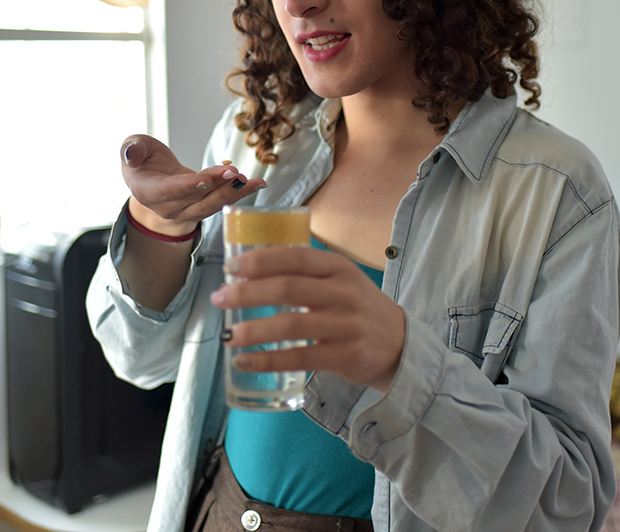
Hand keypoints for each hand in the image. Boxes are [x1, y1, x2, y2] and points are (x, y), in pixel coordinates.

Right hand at [120, 134, 265, 235]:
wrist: (151, 179)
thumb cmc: (142, 160)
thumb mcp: (133, 149)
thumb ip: (132, 150)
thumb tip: (130, 153)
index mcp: (148, 193)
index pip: (171, 191)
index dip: (190, 185)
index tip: (208, 178)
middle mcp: (168, 208)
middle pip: (196, 199)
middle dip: (218, 187)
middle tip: (236, 174)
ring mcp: (185, 212)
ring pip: (212, 205)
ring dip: (234, 193)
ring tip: (253, 181)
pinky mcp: (201, 208)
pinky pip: (221, 202)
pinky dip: (240, 194)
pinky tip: (257, 184)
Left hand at [211, 246, 405, 393]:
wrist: (399, 343)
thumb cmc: (356, 308)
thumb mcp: (339, 280)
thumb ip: (304, 272)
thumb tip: (248, 269)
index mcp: (338, 267)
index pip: (294, 257)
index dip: (259, 261)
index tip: (231, 268)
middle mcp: (344, 292)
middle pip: (287, 288)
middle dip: (247, 293)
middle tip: (220, 298)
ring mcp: (346, 325)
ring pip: (290, 325)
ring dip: (253, 330)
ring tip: (228, 334)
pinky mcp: (346, 355)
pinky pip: (299, 358)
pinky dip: (267, 361)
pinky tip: (244, 361)